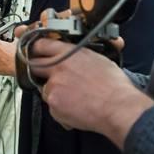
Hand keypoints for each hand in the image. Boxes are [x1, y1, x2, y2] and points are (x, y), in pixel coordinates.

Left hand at [31, 38, 153, 147]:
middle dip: (41, 71)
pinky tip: (76, 108)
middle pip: (35, 66)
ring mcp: (53, 87)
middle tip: (51, 77)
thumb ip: (77, 56)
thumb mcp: (96, 58)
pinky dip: (61, 109)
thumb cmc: (113, 85)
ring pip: (45, 89)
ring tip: (74, 97)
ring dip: (55, 93)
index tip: (37, 53)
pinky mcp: (54, 105)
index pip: (42, 45)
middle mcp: (57, 68)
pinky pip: (52, 107)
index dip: (38, 49)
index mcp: (67, 53)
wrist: (118, 106)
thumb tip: (73, 58)